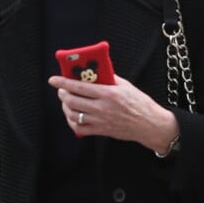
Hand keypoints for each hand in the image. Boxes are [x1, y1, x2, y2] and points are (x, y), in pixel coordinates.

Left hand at [48, 74, 178, 154]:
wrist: (150, 125)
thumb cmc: (139, 103)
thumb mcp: (126, 85)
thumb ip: (109, 78)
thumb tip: (94, 71)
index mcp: (108, 93)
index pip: (79, 86)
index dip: (63, 82)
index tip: (53, 80)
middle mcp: (102, 107)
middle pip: (71, 101)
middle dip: (62, 94)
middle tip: (62, 90)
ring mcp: (100, 121)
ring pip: (72, 114)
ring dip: (65, 107)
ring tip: (66, 102)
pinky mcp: (101, 131)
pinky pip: (79, 128)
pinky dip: (72, 122)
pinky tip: (73, 116)